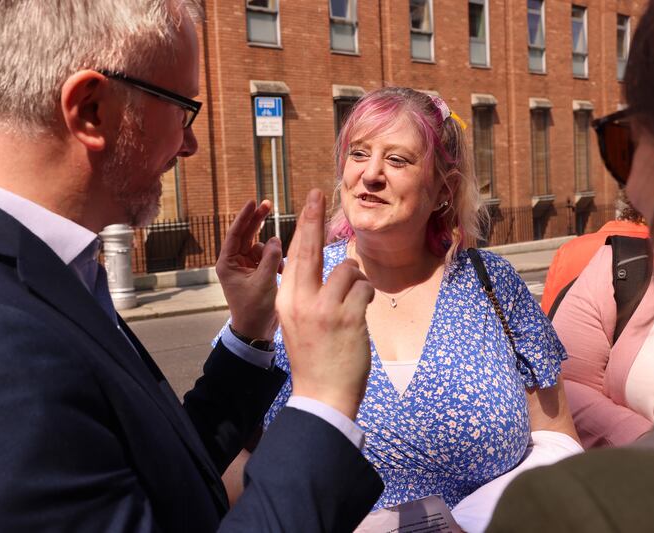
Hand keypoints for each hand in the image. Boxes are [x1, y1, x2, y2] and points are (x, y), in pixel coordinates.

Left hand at [216, 199, 282, 340]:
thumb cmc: (254, 310)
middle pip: (246, 235)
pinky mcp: (257, 273)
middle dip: (257, 221)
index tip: (253, 202)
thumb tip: (275, 239)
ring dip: (272, 251)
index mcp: (227, 264)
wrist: (255, 331)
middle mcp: (234, 263)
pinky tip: (282, 272)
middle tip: (267, 204)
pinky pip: (268, 258)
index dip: (244, 217)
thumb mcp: (264, 282)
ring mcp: (246, 267)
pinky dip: (276, 261)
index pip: (235, 234)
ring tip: (279, 268)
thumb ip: (270, 258)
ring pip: (261, 247)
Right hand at [276, 189, 373, 419]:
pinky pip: (365, 288)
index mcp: (286, 300)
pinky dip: (367, 296)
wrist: (322, 393)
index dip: (304, 225)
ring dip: (357, 282)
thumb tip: (333, 265)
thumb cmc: (314, 356)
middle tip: (317, 192)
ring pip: (348, 270)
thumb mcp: (298, 321)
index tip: (310, 201)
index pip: (295, 254)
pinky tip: (361, 313)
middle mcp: (300, 299)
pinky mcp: (347, 317)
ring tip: (353, 304)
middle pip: (311, 248)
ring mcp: (323, 307)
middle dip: (314, 217)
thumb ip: (308, 293)